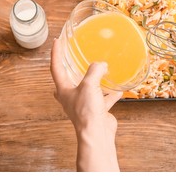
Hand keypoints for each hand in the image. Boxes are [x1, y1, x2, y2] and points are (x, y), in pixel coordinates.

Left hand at [50, 38, 121, 170]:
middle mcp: (71, 98)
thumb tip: (101, 64)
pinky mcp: (96, 111)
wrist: (97, 133)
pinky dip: (110, 94)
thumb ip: (95, 70)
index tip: (57, 41)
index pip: (56, 68)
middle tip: (74, 59)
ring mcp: (84, 105)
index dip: (56, 54)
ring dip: (94, 81)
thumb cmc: (87, 111)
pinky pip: (103, 99)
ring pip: (87, 89)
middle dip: (70, 70)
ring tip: (102, 71)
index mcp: (64, 90)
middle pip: (68, 81)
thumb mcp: (89, 84)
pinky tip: (119, 89)